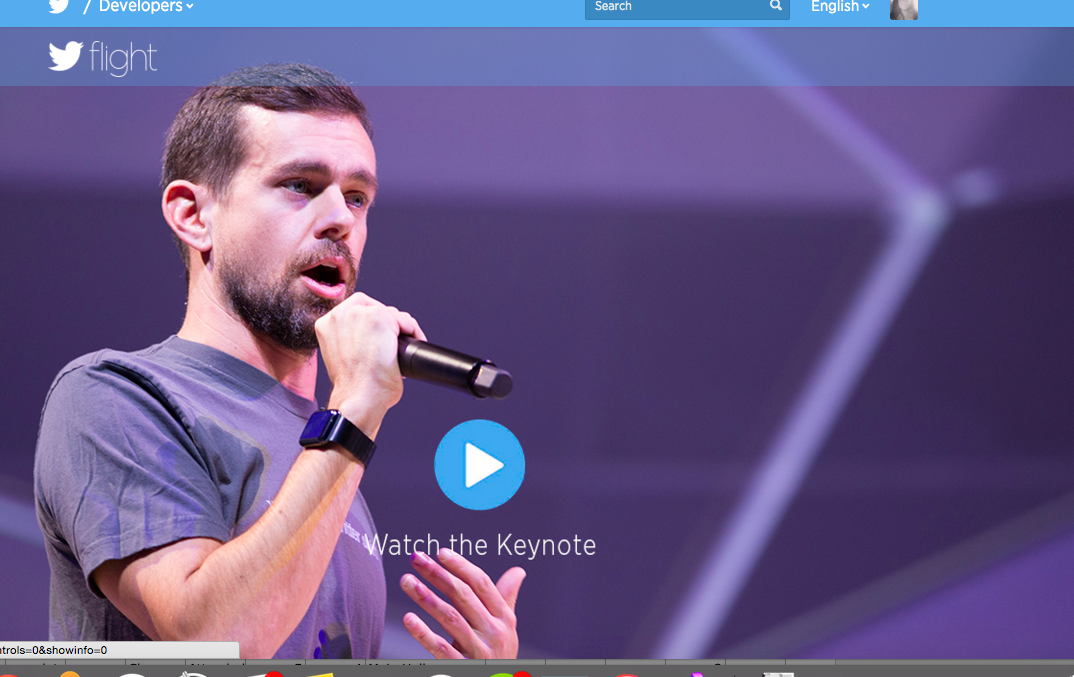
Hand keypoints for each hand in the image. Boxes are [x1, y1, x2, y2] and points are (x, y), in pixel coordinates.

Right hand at [316, 292, 424, 438]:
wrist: (358, 397)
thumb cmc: (352, 386)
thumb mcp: (340, 356)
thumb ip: (348, 339)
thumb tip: (368, 338)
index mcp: (326, 323)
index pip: (356, 310)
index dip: (371, 322)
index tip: (380, 336)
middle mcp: (340, 314)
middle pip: (374, 307)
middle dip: (388, 323)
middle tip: (393, 343)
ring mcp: (361, 313)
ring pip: (391, 314)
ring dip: (400, 328)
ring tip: (402, 347)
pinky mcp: (381, 318)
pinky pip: (405, 320)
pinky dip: (413, 332)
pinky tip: (413, 344)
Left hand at [401, 548, 525, 658]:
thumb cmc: (500, 655)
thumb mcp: (508, 627)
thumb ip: (507, 598)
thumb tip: (518, 571)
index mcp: (504, 617)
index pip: (482, 584)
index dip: (461, 566)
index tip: (441, 552)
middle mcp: (494, 631)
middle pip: (463, 596)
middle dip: (438, 574)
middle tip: (417, 558)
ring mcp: (479, 650)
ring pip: (451, 618)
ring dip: (426, 597)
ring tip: (407, 581)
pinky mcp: (463, 667)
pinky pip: (441, 648)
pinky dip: (424, 633)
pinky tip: (409, 619)